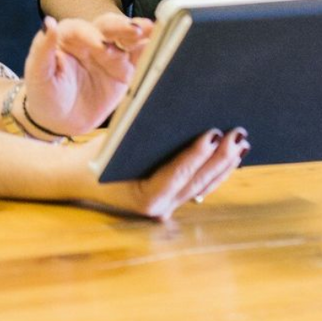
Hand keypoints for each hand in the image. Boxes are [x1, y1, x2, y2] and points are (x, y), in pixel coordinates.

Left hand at [21, 13, 154, 137]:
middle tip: (135, 30)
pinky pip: (139, 58)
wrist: (59, 121)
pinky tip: (163, 44)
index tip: (99, 45)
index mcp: (68, 37)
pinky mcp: (125, 70)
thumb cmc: (44, 95)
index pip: (80, 29)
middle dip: (122, 27)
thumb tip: (48, 23)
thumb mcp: (38, 75)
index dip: (90, 35)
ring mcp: (111, 54)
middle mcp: (92, 40)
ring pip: (127, 38)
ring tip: (154, 30)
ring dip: (141, 33)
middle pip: (108, 27)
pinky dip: (151, 50)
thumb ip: (42, 49)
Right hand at [78, 128, 247, 220]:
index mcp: (143, 198)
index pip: (175, 175)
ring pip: (204, 186)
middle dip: (220, 157)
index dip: (196, 155)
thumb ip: (143, 133)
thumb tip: (177, 111)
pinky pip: (200, 186)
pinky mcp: (173, 199)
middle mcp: (159, 208)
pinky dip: (216, 170)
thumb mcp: (115, 142)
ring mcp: (168, 207)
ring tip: (241, 142)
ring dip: (224, 164)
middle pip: (197, 181)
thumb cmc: (95, 157)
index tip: (213, 134)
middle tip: (238, 134)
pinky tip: (232, 156)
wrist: (80, 177)